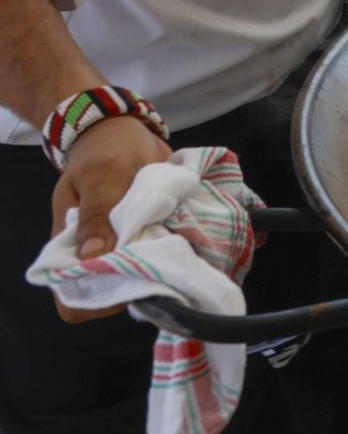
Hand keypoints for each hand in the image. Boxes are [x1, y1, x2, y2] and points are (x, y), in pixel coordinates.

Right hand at [49, 116, 173, 321]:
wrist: (124, 132)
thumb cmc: (105, 152)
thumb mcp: (100, 177)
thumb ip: (95, 216)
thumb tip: (91, 258)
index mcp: (69, 247)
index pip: (74, 298)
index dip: (99, 301)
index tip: (132, 282)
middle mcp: (97, 253)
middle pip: (115, 291)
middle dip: (142, 281)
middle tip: (167, 258)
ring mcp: (124, 245)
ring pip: (143, 274)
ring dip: (164, 263)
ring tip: (182, 243)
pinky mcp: (149, 234)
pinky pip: (162, 252)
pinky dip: (178, 246)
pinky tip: (191, 234)